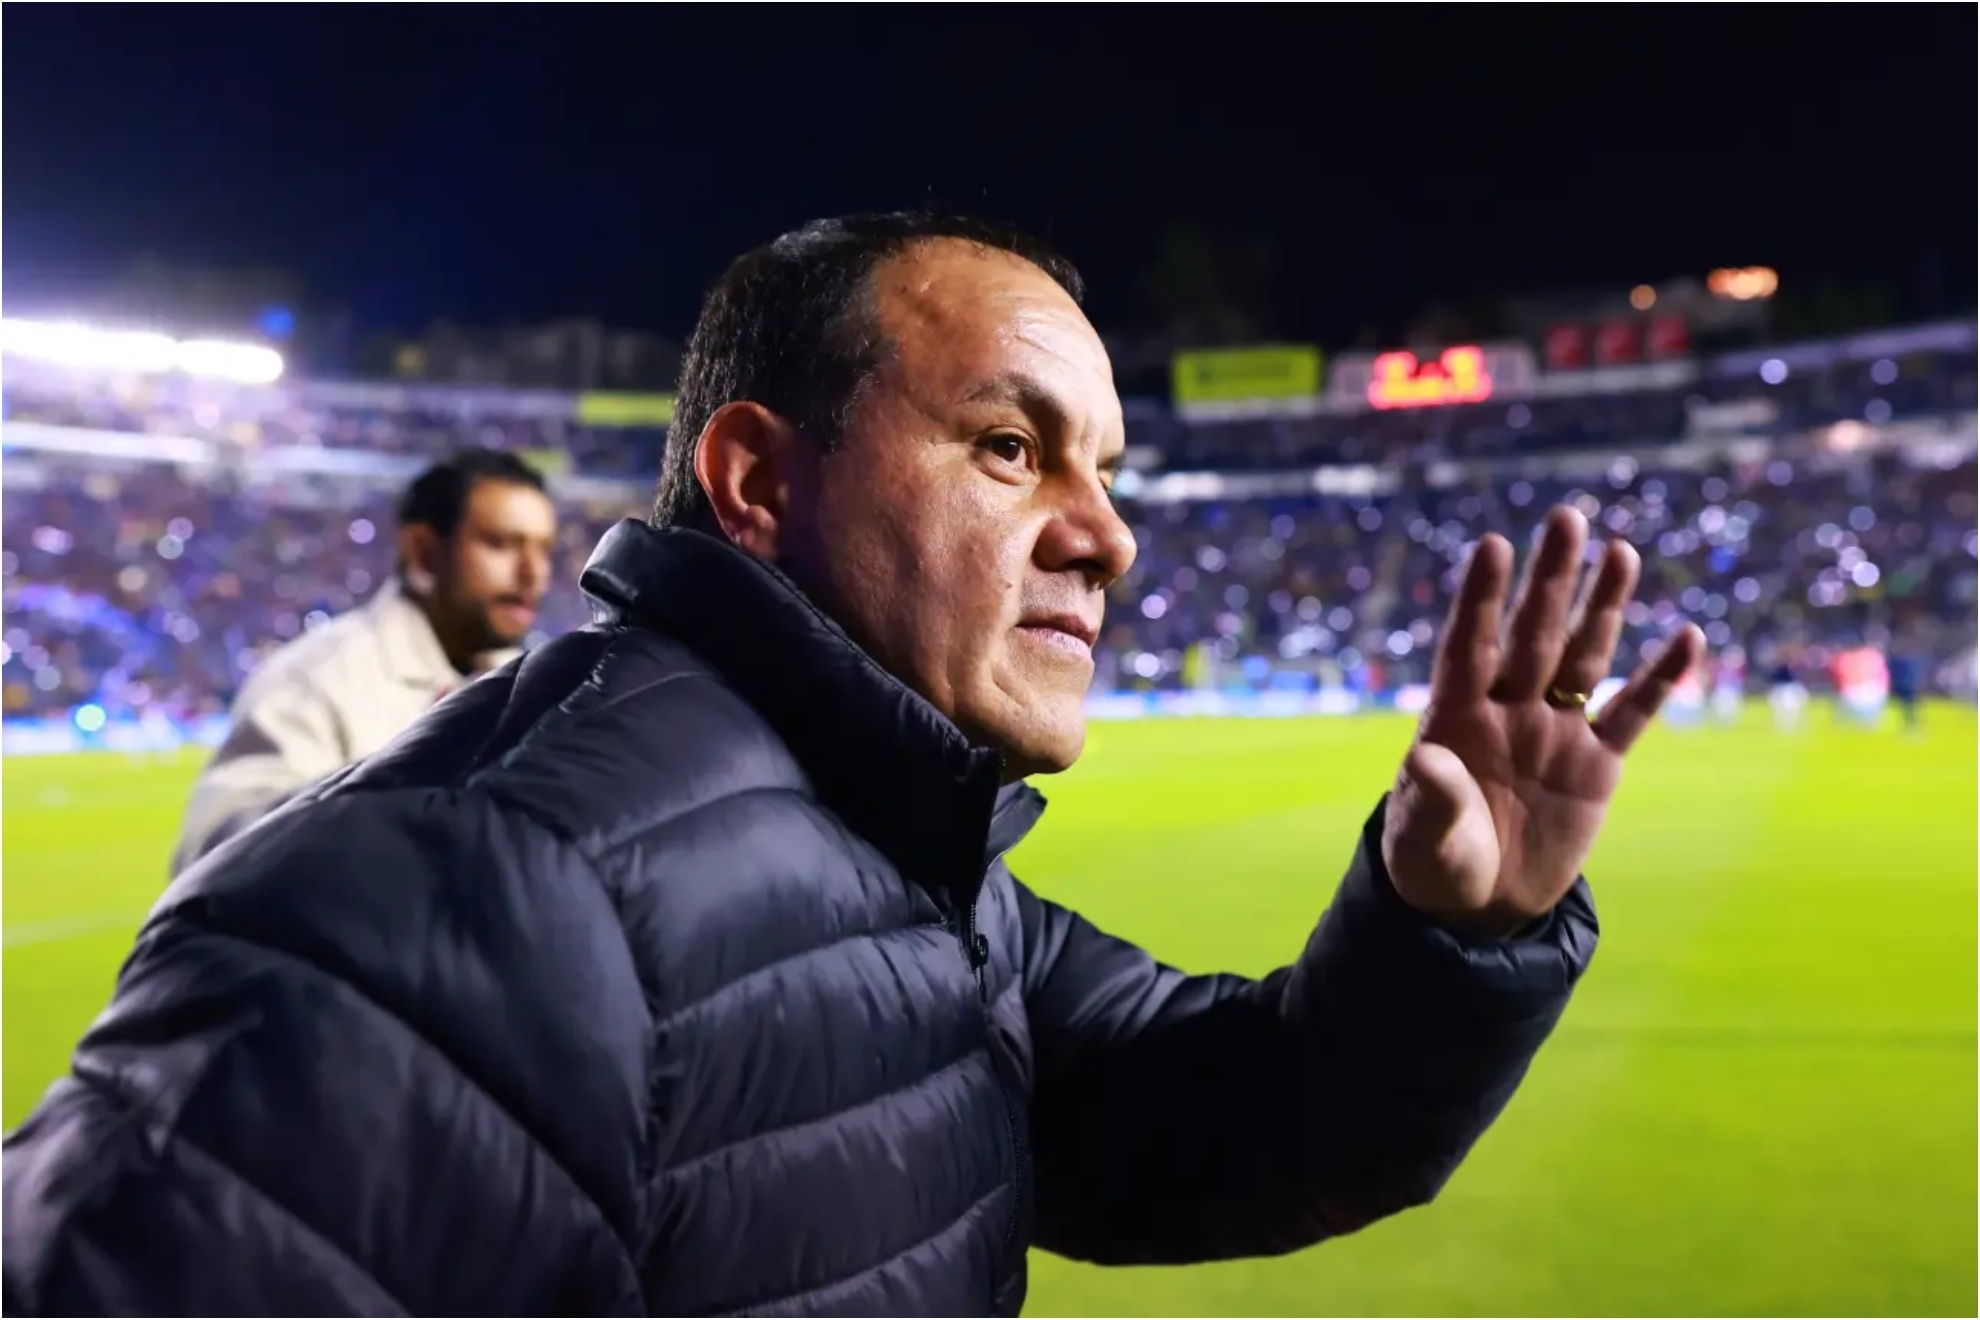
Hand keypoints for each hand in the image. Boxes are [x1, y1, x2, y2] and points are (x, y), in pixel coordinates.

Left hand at [1381, 505, 1703, 936]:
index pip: (1468, 647)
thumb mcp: (1425, 838)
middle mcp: (1506, 711)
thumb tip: (1425, 755)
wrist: (1479, 905)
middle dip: (1550, 580)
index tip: (1493, 546)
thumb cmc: (1434, 865)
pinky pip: (1631, 713)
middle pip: (1532, 635)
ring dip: (1601, 607)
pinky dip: (1659, 679)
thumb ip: (1431, 797)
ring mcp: (1554, 733)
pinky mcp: (1595, 766)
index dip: (1481, 599)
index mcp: (1454, 719)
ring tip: (1620, 551)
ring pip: (1582, 657)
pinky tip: (1686, 638)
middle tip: (1567, 517)